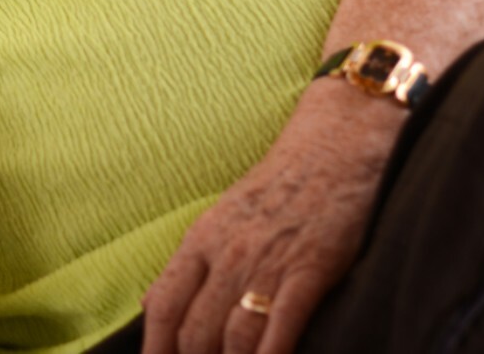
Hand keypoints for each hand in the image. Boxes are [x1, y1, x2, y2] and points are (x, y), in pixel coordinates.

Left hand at [142, 83, 402, 353]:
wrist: (334, 149)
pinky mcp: (308, 270)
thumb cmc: (279, 188)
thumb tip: (149, 305)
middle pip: (195, 331)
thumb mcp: (220, 218)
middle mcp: (226, 255)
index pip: (162, 306)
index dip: (155, 348)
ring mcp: (266, 263)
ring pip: (233, 337)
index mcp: (200, 241)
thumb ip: (189, 265)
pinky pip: (281, 327)